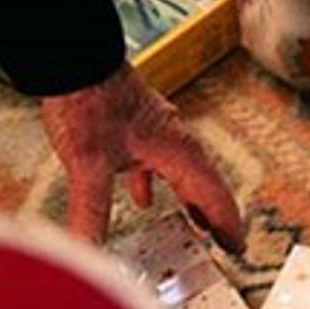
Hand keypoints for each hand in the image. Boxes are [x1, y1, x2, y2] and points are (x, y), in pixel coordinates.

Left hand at [40, 65, 244, 249]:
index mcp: (180, 154)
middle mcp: (177, 143)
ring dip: (190, 200)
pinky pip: (159, 163)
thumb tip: (89, 249)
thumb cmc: (88, 100)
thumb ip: (91, 212)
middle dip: (215, 217)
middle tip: (225, 243)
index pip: (214, 199)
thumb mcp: (88, 165)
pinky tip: (143, 196)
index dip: (227, 227)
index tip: (237, 249)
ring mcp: (159, 132)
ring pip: (185, 175)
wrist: (73, 59)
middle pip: (206, 187)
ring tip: (196, 224)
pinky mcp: (138, 125)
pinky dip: (158, 184)